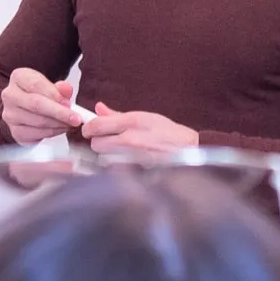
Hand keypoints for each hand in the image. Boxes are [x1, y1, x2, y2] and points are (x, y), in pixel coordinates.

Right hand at [0, 67, 84, 144]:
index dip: (54, 95)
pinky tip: (61, 129)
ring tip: (71, 123)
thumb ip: (60, 87)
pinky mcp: (15, 131)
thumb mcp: (51, 86)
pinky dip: (53, 132)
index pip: (36, 84)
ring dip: (59, 124)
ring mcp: (10, 115)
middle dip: (59, 113)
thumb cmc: (40, 94)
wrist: (25, 108)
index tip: (69, 103)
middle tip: (76, 118)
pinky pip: (37, 134)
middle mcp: (10, 95)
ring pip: (38, 121)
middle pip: (36, 104)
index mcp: (18, 77)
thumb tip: (67, 90)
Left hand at [83, 105, 198, 159]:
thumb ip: (118, 115)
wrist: (190, 151)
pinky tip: (128, 163)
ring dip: (108, 156)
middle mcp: (130, 140)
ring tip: (122, 153)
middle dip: (99, 142)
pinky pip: (115, 170)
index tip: (90, 129)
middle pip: (96, 144)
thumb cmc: (170, 134)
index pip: (96, 125)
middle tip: (109, 141)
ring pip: (104, 158)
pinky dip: (117, 167)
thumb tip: (99, 109)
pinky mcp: (135, 172)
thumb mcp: (145, 117)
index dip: (89, 127)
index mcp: (132, 122)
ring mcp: (132, 158)